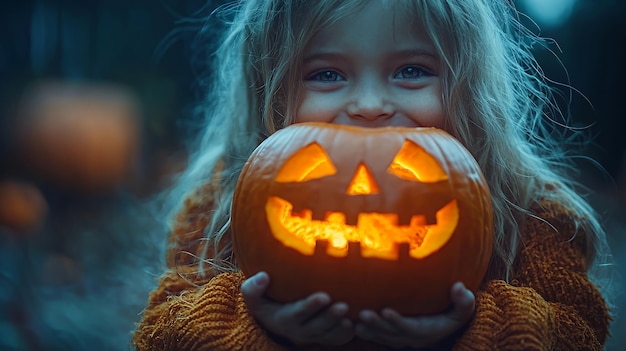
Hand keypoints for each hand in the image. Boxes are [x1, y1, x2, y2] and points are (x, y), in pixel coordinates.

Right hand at [241, 271, 354, 345]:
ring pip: (329, 335)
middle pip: (317, 326)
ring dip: (341, 326)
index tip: (323, 296)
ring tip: (352, 315)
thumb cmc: (265, 301)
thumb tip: (263, 276)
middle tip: (343, 306)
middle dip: (330, 317)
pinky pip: (337, 340)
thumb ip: (253, 288)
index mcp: (284, 319)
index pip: (297, 313)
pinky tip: (358, 322)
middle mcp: (300, 331)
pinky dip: (347, 334)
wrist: (274, 318)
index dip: (310, 306)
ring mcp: (314, 336)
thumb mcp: (253, 297)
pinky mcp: (325, 337)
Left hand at [355, 282, 474, 348]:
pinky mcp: (392, 335)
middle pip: (391, 333)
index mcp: (427, 331)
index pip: (411, 328)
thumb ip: (464, 301)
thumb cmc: (455, 311)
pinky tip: (349, 322)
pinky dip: (365, 330)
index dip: (398, 321)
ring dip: (367, 329)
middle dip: (377, 324)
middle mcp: (411, 338)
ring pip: (381, 336)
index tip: (386, 311)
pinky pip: (376, 335)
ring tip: (353, 319)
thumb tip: (460, 287)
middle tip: (362, 314)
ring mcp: (401, 338)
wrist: (448, 324)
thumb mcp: (464, 308)